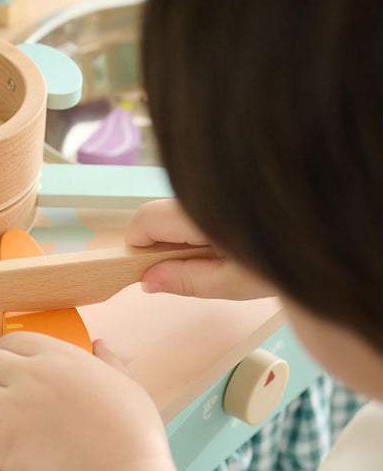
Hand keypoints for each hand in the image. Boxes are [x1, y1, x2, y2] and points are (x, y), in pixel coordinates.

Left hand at [0, 332, 169, 470]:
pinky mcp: (1, 446)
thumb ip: (108, 363)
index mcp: (58, 356)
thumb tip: (100, 345)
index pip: (9, 340)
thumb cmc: (133, 434)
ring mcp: (12, 410)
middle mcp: (29, 376)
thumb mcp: (127, 385)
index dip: (5, 356)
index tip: (12, 374)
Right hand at [126, 199, 274, 299]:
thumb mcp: (234, 282)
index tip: (154, 270)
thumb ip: (186, 282)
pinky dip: (200, 227)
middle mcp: (201, 193)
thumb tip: (148, 281)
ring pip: (175, 211)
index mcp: (199, 213)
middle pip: (155, 215)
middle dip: (162, 244)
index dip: (140, 247)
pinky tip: (228, 240)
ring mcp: (209, 188)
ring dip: (183, 237)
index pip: (143, 221)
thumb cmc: (288, 259)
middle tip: (195, 267)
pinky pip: (194, 205)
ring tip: (220, 254)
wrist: (330, 231)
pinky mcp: (219, 188)